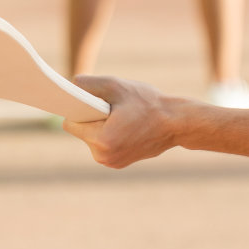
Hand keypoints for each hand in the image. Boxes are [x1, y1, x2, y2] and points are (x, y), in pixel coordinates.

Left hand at [63, 75, 183, 168]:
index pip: (71, 123)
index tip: (83, 101)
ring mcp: (111, 162)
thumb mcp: (118, 86)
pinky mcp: (117, 163)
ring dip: (100, 126)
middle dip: (91, 118)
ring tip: (121, 117)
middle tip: (111, 108)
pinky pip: (102, 146)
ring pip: (91, 139)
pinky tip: (125, 127)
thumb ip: (90, 84)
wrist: (177, 123)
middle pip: (81, 131)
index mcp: (102, 140)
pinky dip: (109, 135)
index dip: (77, 109)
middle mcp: (103, 156)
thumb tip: (71, 85)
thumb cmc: (149, 103)